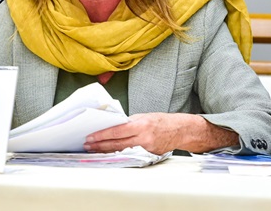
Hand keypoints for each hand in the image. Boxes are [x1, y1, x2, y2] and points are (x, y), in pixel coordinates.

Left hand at [83, 112, 238, 154]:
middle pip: (117, 143)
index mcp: (141, 124)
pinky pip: (131, 154)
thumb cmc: (162, 121)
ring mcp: (146, 147)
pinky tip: (110, 153)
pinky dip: (120, 153)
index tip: (90, 137)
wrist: (182, 130)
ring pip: (122, 150)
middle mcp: (143, 136)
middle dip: (100, 145)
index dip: (102, 135)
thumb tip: (113, 125)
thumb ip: (129, 122)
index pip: (116, 130)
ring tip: (94, 150)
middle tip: (88, 145)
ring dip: (107, 150)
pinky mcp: (149, 154)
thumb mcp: (144, 116)